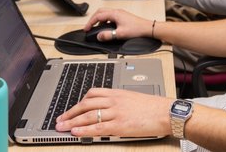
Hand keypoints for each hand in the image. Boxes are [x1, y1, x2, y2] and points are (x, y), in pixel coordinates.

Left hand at [55, 88, 172, 138]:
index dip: (78, 102)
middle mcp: (114, 100)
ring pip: (88, 116)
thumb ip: (118, 101)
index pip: (92, 93)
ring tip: (62, 127)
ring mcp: (116, 112)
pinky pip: (97, 127)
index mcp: (117, 92)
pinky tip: (76, 133)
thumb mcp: (132, 98)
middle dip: (70, 112)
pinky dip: (84, 130)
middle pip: (86, 104)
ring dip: (72, 122)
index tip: (71, 108)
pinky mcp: (119, 125)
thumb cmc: (153, 107)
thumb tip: (107, 109)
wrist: (166, 112)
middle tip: (60, 119)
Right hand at [84, 8, 152, 40]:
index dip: (90, 22)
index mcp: (115, 14)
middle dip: (93, 19)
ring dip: (99, 20)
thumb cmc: (137, 29)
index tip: (86, 28)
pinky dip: (105, 21)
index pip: (98, 16)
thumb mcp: (120, 34)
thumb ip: (108, 35)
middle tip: (89, 26)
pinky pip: (110, 16)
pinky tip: (107, 28)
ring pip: (105, 14)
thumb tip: (99, 36)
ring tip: (97, 28)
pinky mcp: (123, 16)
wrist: (147, 28)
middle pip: (100, 12)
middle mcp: (117, 11)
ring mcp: (120, 13)